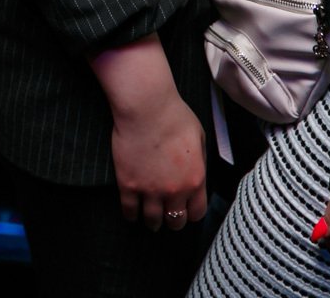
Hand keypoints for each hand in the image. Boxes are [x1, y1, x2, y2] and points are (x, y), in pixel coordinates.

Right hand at [89, 34, 208, 230]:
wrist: (147, 107)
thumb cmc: (174, 116)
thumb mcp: (200, 137)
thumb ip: (200, 161)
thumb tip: (198, 175)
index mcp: (195, 179)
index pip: (197, 213)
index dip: (191, 213)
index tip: (186, 211)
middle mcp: (175, 190)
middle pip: (175, 222)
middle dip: (173, 221)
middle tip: (168, 216)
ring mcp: (150, 190)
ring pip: (153, 221)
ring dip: (153, 223)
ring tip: (150, 221)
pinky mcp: (128, 185)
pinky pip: (130, 211)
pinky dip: (131, 216)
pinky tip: (132, 215)